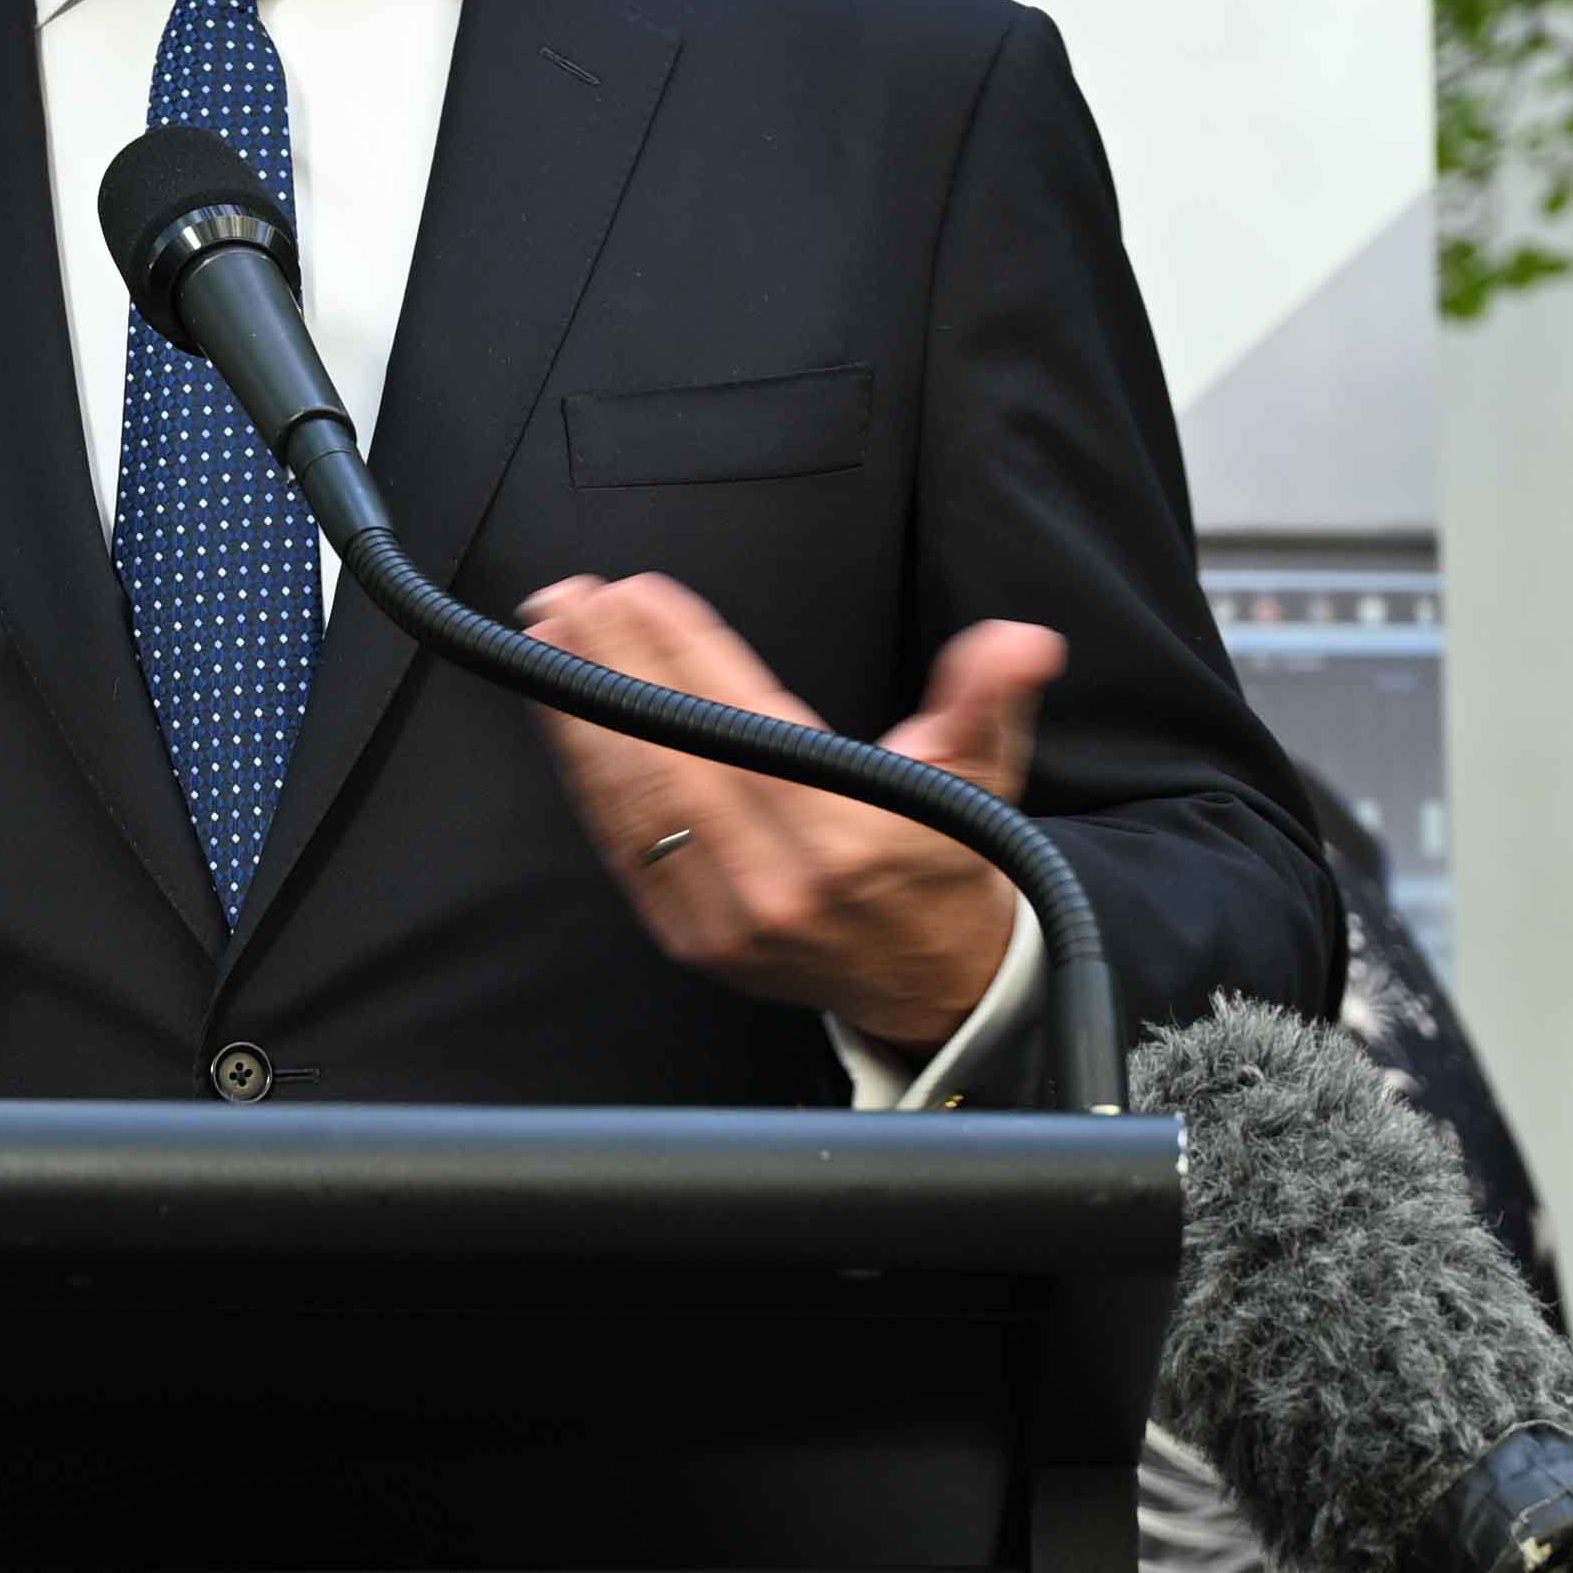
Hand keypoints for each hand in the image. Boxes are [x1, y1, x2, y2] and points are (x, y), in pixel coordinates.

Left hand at [515, 576, 1054, 1051]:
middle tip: (572, 600)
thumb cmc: (947, 854)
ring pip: (636, 805)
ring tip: (552, 642)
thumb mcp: (983, 771)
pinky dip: (592, 780)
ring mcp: (727, 919)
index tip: (645, 594)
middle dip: (616, 671)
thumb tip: (1020, 643)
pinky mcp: (691, 939)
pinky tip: (568, 721)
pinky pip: (628, 849)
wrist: (930, 978)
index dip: (691, 654)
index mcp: (850, 838)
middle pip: (677, 758)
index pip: (749, 724)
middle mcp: (781, 883)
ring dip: (583, 717)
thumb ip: (988, 699)